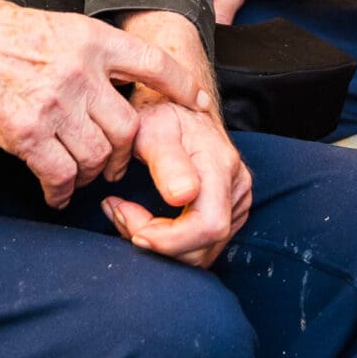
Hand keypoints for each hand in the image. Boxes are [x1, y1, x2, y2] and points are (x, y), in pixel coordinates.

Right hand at [0, 0, 205, 208]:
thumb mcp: (57, 27)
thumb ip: (90, 55)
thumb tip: (117, 88)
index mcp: (93, 39)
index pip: (154, 62)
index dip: (183, 85)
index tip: (199, 103)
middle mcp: (81, 71)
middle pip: (129, 126)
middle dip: (127, 153)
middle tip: (115, 163)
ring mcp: (56, 103)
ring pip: (99, 155)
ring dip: (92, 173)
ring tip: (80, 175)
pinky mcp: (27, 133)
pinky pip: (60, 174)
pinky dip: (61, 191)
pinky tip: (55, 193)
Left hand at [101, 11, 253, 266]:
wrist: (180, 104)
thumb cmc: (161, 114)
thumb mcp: (153, 127)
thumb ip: (167, 161)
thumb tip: (183, 197)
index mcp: (221, 166)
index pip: (208, 226)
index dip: (167, 239)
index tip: (124, 214)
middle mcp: (237, 187)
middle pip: (203, 248)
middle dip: (155, 242)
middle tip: (119, 212)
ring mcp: (237, 201)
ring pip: (200, 252)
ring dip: (159, 244)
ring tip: (126, 213)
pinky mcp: (230, 211)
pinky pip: (200, 245)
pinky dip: (169, 242)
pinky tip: (144, 219)